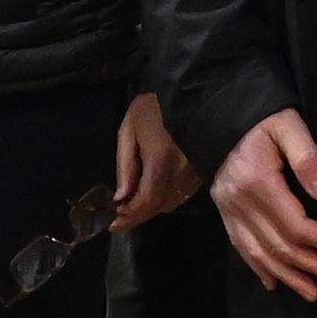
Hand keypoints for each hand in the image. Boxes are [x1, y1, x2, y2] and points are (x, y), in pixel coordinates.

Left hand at [110, 93, 196, 231]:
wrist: (192, 93)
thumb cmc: (155, 108)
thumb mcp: (130, 130)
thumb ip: (125, 166)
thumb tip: (121, 198)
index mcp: (160, 162)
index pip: (144, 203)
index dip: (128, 217)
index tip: (113, 225)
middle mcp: (181, 174)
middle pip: (158, 208)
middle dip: (138, 215)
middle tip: (120, 215)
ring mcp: (195, 175)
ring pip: (171, 204)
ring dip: (152, 207)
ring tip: (135, 201)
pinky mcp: (203, 172)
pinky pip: (182, 195)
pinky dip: (167, 198)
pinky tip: (155, 190)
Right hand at [212, 108, 316, 298]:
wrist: (222, 115)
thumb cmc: (262, 119)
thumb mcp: (288, 124)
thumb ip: (307, 157)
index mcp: (258, 183)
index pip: (297, 226)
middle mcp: (240, 203)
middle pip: (281, 246)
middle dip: (315, 266)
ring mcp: (228, 211)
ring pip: (260, 254)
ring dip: (289, 277)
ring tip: (314, 293)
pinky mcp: (224, 213)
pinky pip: (241, 248)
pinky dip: (258, 268)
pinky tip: (274, 283)